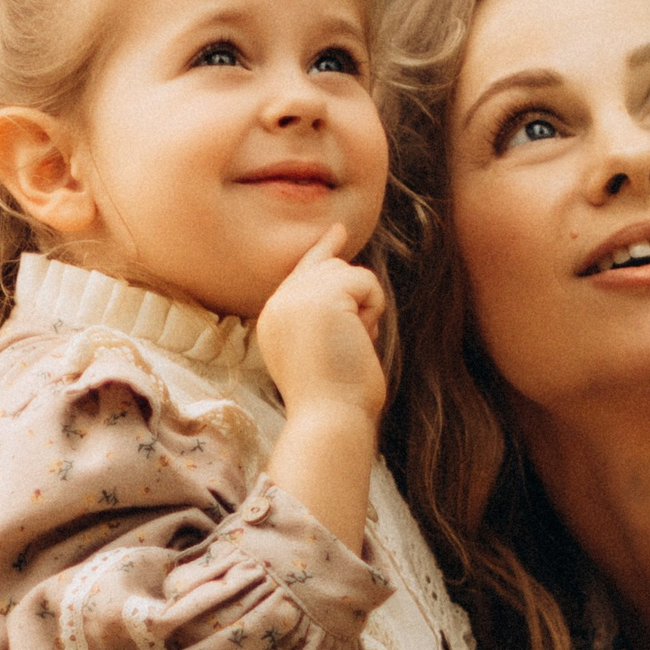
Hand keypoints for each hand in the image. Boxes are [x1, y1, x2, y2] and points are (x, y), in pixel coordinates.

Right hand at [254, 223, 387, 425]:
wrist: (329, 417)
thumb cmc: (336, 399)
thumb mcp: (325, 351)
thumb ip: (328, 318)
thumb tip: (353, 289)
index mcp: (275, 319)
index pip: (301, 273)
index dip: (322, 250)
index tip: (338, 231)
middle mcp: (279, 304)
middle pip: (330, 268)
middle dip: (356, 299)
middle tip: (356, 340)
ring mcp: (296, 297)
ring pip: (349, 273)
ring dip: (365, 310)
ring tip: (352, 345)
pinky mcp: (321, 296)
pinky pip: (364, 281)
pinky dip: (373, 309)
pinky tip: (360, 338)